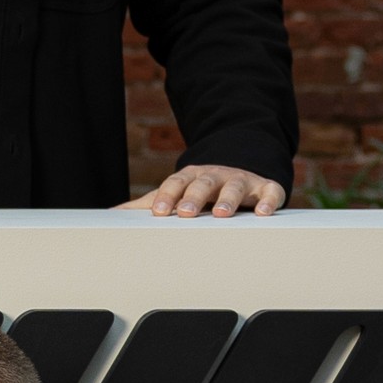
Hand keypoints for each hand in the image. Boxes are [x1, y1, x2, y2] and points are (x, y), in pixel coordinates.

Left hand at [121, 163, 287, 218]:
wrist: (240, 168)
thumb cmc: (202, 189)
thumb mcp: (175, 193)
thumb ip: (146, 204)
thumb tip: (112, 214)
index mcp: (190, 178)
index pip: (176, 183)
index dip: (167, 195)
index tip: (158, 211)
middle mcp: (214, 176)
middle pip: (203, 183)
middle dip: (193, 197)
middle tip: (184, 213)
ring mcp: (240, 181)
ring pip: (234, 186)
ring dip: (228, 199)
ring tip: (221, 214)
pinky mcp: (265, 187)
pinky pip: (270, 192)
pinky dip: (268, 201)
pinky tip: (262, 213)